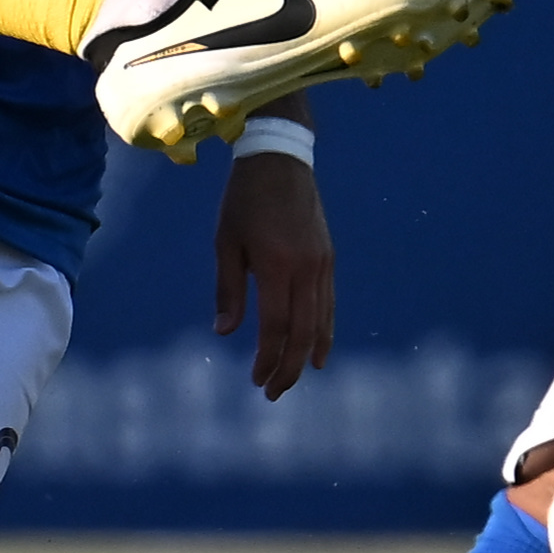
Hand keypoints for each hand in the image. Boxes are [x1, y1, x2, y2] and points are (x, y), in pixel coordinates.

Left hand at [212, 151, 333, 398]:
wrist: (280, 159)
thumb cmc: (244, 200)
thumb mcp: (226, 242)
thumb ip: (229, 289)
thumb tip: (225, 332)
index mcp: (277, 265)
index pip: (275, 326)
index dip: (267, 358)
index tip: (256, 381)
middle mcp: (306, 269)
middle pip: (303, 333)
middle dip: (288, 368)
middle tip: (272, 393)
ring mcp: (322, 264)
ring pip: (321, 322)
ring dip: (306, 356)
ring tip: (291, 379)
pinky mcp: (329, 259)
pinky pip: (328, 304)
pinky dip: (324, 332)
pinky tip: (317, 352)